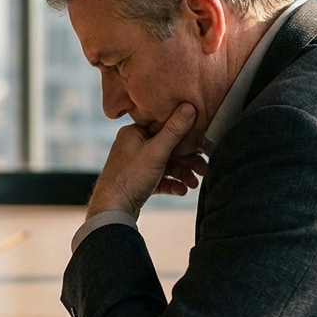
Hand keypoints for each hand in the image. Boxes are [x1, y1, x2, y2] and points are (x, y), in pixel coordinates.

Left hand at [87, 103, 203, 218]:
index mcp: (134, 133)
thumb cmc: (130, 178)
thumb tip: (190, 106)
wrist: (113, 210)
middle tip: (203, 168)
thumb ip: (175, 130)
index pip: (164, 127)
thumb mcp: (156, 151)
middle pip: (168, 149)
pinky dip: (172, 184)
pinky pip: (160, 179)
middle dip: (187, 160)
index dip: (184, 136)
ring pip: (166, 166)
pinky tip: (182, 190)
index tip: (200, 144)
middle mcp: (133, 146)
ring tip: (195, 183)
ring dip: (183, 174)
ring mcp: (136, 165)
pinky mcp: (139, 182)